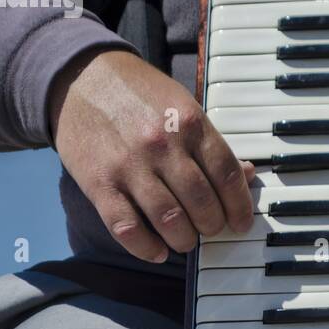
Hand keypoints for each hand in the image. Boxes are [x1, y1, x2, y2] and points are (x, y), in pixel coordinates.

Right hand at [48, 50, 254, 261]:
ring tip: (185, 240)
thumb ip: (212, 142)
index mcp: (190, 123)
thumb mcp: (183, 105)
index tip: (241, 222)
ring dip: (183, 240)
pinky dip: (146, 248)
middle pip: (202, 202)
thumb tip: (247, 173)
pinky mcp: (99, 182)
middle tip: (210, 230)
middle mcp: (163, 144)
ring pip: (169, 220)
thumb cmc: (139, 95)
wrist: (81, 77)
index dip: (239, 205)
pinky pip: (127, 228)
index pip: (227, 175)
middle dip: (212, 226)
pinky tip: (157, 251)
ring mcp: (130, 165)